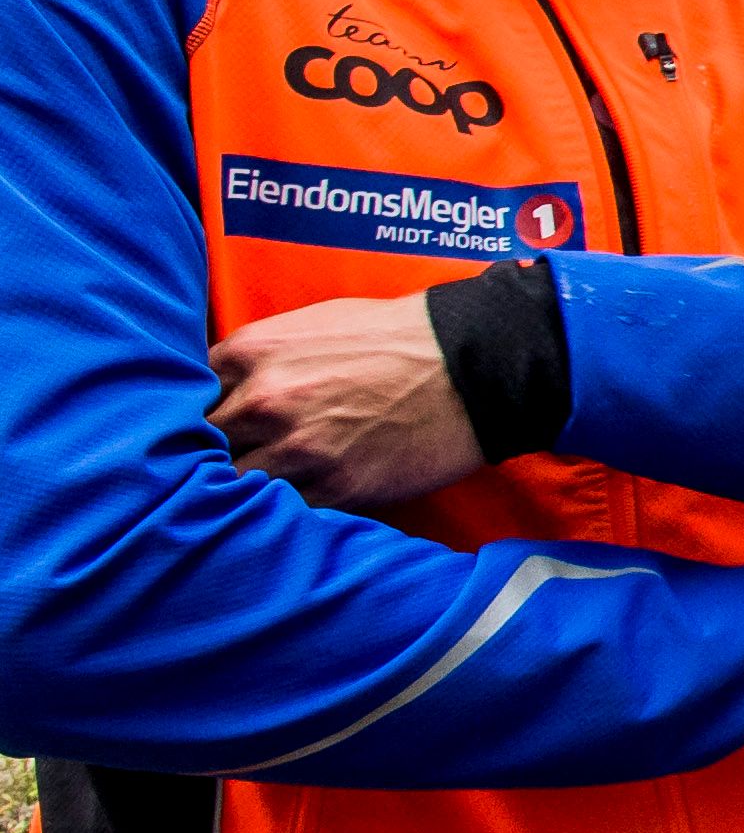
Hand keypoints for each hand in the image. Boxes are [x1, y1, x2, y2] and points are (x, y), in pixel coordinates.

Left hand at [209, 294, 483, 505]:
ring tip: (243, 493)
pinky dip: (281, 510)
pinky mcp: (337, 486)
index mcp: (251, 353)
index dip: (185, 415)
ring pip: (232, 486)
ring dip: (237, 490)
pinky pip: (284, 510)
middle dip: (202, 455)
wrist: (473, 365)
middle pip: (195, 445)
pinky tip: (284, 505)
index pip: (180, 395)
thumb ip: (260, 355)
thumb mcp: (314, 323)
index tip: (194, 428)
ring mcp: (299, 448)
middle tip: (210, 465)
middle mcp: (264, 401)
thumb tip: (222, 384)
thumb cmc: (395, 337)